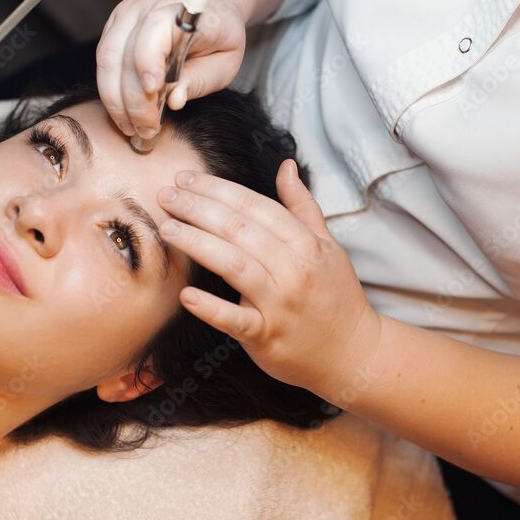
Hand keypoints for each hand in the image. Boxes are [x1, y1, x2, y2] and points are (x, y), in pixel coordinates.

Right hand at [96, 0, 248, 139]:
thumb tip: (174, 100)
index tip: (152, 92)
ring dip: (115, 100)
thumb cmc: (219, 38)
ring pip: (106, 60)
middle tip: (146, 130)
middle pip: (125, 53)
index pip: (155, 31)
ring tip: (132, 128)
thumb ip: (200, 80)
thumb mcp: (224, 62)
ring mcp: (127, 14)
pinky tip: (124, 113)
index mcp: (182, 11)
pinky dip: (110, 91)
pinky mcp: (114, 26)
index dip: (148, 62)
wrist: (208, 6)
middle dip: (132, 99)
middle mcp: (149, 6)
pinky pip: (102, 62)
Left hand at [156, 159, 382, 399]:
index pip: (255, 206)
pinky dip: (211, 308)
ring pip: (234, 265)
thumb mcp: (327, 246)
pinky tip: (187, 295)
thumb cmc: (336, 296)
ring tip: (167, 229)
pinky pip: (236, 321)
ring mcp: (281, 304)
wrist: (354, 353)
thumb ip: (302, 206)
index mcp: (306, 244)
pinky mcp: (268, 337)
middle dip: (198, 208)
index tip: (186, 178)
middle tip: (165, 195)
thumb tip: (286, 166)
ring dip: (197, 243)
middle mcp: (294, 270)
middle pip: (239, 229)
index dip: (218, 188)